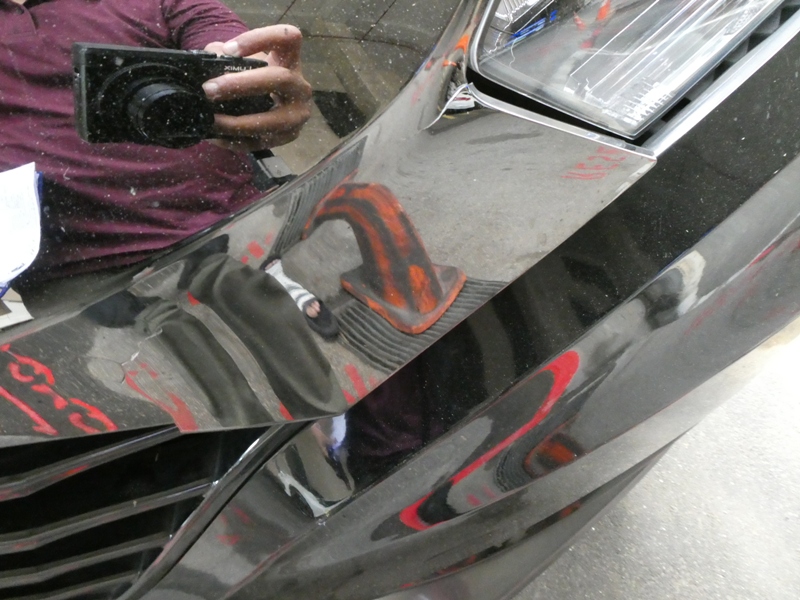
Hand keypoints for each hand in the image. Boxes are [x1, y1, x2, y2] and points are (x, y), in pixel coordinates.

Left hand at [202, 25, 311, 150]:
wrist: (274, 105)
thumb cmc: (256, 77)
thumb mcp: (243, 61)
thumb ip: (224, 54)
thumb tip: (210, 59)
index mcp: (290, 60)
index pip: (288, 37)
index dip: (260, 39)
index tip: (229, 50)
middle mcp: (300, 87)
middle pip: (280, 79)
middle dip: (241, 85)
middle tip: (209, 89)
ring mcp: (298, 115)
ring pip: (273, 121)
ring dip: (238, 122)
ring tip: (211, 119)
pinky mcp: (288, 137)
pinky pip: (261, 143)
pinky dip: (235, 141)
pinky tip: (215, 136)